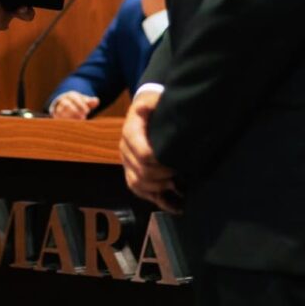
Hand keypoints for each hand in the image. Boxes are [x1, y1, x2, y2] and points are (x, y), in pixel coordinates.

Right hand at [51, 91, 99, 119]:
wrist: (66, 104)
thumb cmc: (79, 103)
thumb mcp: (85, 101)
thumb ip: (91, 102)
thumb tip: (96, 100)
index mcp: (71, 95)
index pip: (74, 98)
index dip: (81, 104)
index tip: (87, 111)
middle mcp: (63, 100)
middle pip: (66, 105)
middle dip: (75, 111)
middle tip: (83, 117)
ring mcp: (58, 108)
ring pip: (61, 112)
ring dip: (69, 118)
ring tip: (77, 123)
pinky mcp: (56, 116)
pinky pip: (58, 119)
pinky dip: (64, 123)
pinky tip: (72, 126)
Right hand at [120, 90, 181, 212]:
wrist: (144, 109)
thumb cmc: (153, 104)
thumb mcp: (154, 98)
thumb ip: (153, 101)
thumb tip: (146, 106)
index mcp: (130, 132)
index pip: (143, 154)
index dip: (161, 162)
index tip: (177, 162)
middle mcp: (124, 149)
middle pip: (141, 172)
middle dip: (162, 177)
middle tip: (180, 174)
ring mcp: (127, 162)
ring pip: (137, 184)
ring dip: (159, 190)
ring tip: (178, 188)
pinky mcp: (132, 172)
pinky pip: (139, 191)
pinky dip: (158, 201)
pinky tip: (176, 207)